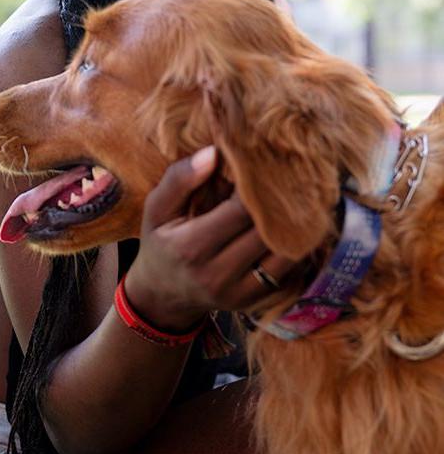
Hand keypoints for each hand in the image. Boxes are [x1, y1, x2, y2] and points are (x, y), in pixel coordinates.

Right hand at [125, 146, 293, 331]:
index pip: (241, 210)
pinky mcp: (254, 300)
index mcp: (191, 247)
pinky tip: (294, 227)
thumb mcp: (156, 208)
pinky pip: (287, 271)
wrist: (162, 294)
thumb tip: (214, 152)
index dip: (257, 186)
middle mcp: (217, 274)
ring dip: (295, 225)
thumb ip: (179, 179)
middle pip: (266, 232)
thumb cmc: (160, 241)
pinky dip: (294, 247)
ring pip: (284, 254)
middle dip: (280, 203)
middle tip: (290, 178)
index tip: (263, 166)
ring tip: (297, 199)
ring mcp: (238, 292)